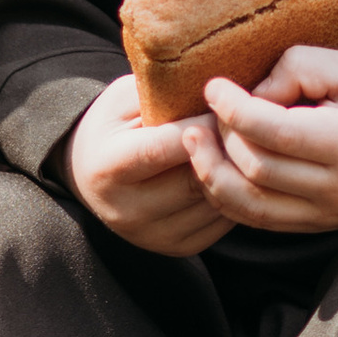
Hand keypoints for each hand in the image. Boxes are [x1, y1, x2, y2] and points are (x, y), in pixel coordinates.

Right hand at [62, 74, 235, 255]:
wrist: (88, 170)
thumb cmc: (114, 124)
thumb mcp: (126, 98)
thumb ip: (164, 94)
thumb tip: (216, 90)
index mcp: (109, 167)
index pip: (165, 147)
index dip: (204, 124)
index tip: (229, 104)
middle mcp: (127, 210)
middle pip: (195, 179)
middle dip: (227, 149)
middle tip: (249, 123)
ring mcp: (153, 235)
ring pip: (215, 202)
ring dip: (237, 174)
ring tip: (247, 145)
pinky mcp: (177, 247)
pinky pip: (222, 220)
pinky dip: (236, 195)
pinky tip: (236, 170)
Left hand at [190, 44, 337, 235]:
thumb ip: (298, 67)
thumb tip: (251, 94)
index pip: (275, 132)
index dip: (234, 109)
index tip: (214, 86)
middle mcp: (335, 188)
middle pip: (256, 169)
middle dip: (223, 137)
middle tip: (210, 109)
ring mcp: (323, 214)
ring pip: (248, 206)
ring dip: (212, 174)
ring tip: (195, 142)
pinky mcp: (313, 226)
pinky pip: (257, 220)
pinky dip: (227, 196)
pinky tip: (214, 167)